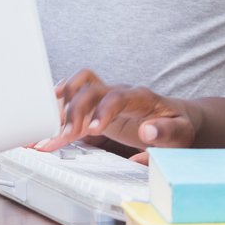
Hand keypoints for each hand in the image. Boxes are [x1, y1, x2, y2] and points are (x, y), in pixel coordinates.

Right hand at [35, 68, 196, 151]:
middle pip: (91, 90)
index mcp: (141, 97)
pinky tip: (43, 131)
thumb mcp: (180, 132)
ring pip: (78, 92)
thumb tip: (148, 131)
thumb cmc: (178, 126)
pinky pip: (74, 108)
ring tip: (45, 132)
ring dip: (61, 109)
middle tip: (65, 135)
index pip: (118, 95)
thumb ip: (166, 131)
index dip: (103, 110)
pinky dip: (58, 118)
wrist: (175, 119)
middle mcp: (120, 93)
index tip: (93, 129)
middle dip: (75, 110)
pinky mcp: (97, 111)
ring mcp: (106, 100)